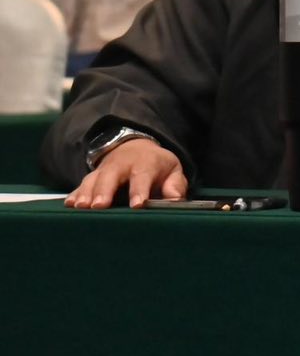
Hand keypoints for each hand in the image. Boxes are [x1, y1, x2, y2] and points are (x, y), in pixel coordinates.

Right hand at [67, 138, 186, 209]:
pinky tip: (69, 205)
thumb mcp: (172, 171)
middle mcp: (121, 165)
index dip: (140, 190)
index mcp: (145, 163)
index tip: (137, 204)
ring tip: (80, 207)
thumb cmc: (156, 165)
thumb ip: (175, 186)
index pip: (142, 176)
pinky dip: (74, 194)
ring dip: (86, 193)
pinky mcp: (91, 177)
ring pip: (92, 180)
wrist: (134, 148)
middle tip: (99, 205)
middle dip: (104, 190)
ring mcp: (103, 171)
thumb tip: (175, 200)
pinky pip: (81, 185)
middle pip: (111, 176)